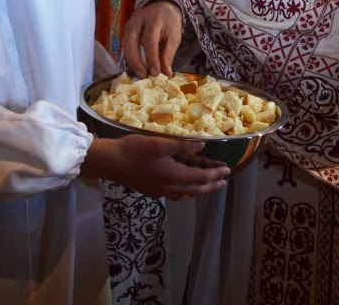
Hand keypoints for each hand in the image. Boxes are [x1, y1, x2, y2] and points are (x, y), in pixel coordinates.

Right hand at [80, 135, 229, 200]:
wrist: (111, 162)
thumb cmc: (134, 149)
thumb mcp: (159, 143)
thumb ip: (182, 146)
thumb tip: (202, 147)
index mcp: (173, 175)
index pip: (200, 177)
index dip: (214, 174)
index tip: (227, 170)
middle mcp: (169, 187)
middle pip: (196, 189)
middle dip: (211, 185)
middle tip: (223, 181)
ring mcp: (160, 191)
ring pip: (186, 194)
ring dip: (200, 190)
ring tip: (209, 187)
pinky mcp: (152, 191)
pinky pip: (175, 195)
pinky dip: (186, 193)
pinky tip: (185, 190)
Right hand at [123, 0, 181, 77]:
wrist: (162, 5)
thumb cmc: (169, 22)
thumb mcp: (174, 36)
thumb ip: (168, 54)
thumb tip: (166, 74)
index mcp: (154, 19)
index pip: (150, 40)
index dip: (151, 58)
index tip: (155, 73)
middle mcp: (138, 20)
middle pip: (130, 41)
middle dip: (136, 61)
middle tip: (144, 75)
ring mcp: (130, 23)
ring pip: (125, 44)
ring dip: (131, 61)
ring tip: (141, 73)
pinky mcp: (126, 28)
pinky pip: (125, 44)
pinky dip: (130, 56)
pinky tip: (138, 66)